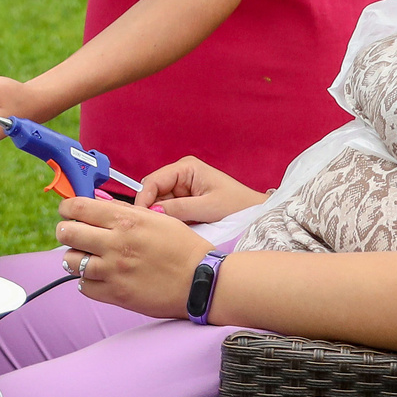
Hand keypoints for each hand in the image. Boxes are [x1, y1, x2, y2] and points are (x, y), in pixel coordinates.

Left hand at [54, 197, 215, 319]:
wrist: (201, 281)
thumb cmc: (183, 247)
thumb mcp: (156, 218)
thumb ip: (123, 211)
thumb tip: (97, 204)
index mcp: (126, 220)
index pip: (77, 207)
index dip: (67, 208)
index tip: (68, 212)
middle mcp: (115, 243)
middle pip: (66, 233)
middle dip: (65, 231)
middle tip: (72, 234)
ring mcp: (114, 270)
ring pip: (70, 261)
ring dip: (75, 257)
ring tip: (86, 257)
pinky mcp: (116, 294)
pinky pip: (83, 286)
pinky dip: (86, 281)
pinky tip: (98, 277)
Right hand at [134, 156, 268, 224]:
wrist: (255, 213)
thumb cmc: (237, 206)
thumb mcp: (207, 208)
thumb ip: (179, 209)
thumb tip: (153, 212)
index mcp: (186, 168)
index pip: (153, 181)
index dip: (144, 199)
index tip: (142, 218)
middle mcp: (181, 174)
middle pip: (153, 191)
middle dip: (153, 209)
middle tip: (155, 228)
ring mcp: (182, 187)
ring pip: (159, 203)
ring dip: (163, 216)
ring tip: (172, 229)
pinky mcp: (185, 199)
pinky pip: (169, 210)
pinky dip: (171, 220)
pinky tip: (178, 228)